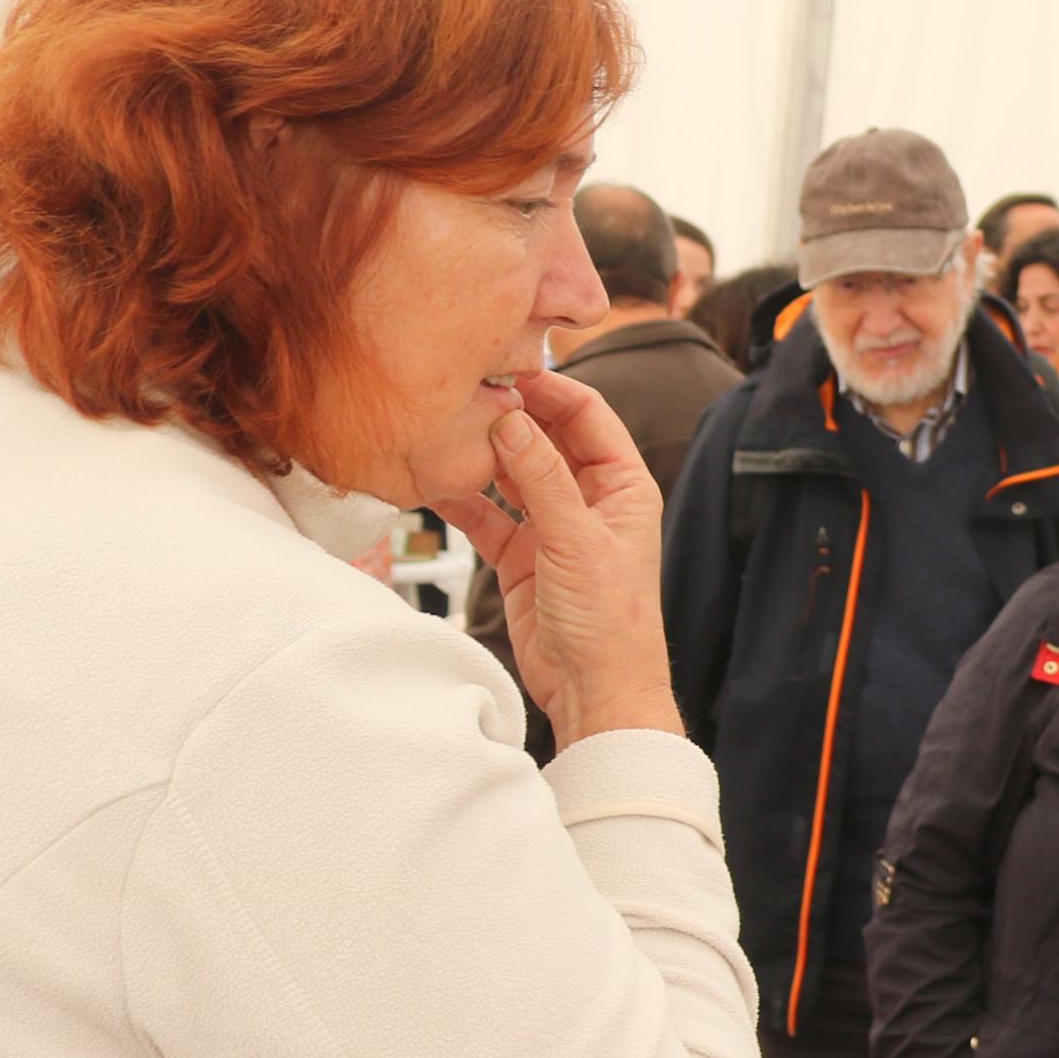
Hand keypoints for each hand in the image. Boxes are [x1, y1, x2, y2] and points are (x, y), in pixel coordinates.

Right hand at [434, 369, 682, 746]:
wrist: (596, 690)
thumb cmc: (610, 623)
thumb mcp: (576, 542)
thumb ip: (542, 480)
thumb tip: (511, 420)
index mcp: (623, 487)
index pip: (587, 415)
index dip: (549, 387)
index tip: (504, 367)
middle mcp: (591, 500)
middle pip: (546, 437)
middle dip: (510, 414)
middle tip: (465, 392)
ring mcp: (554, 527)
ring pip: (512, 473)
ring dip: (482, 454)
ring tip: (444, 429)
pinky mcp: (523, 556)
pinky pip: (487, 515)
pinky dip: (462, 499)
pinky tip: (434, 481)